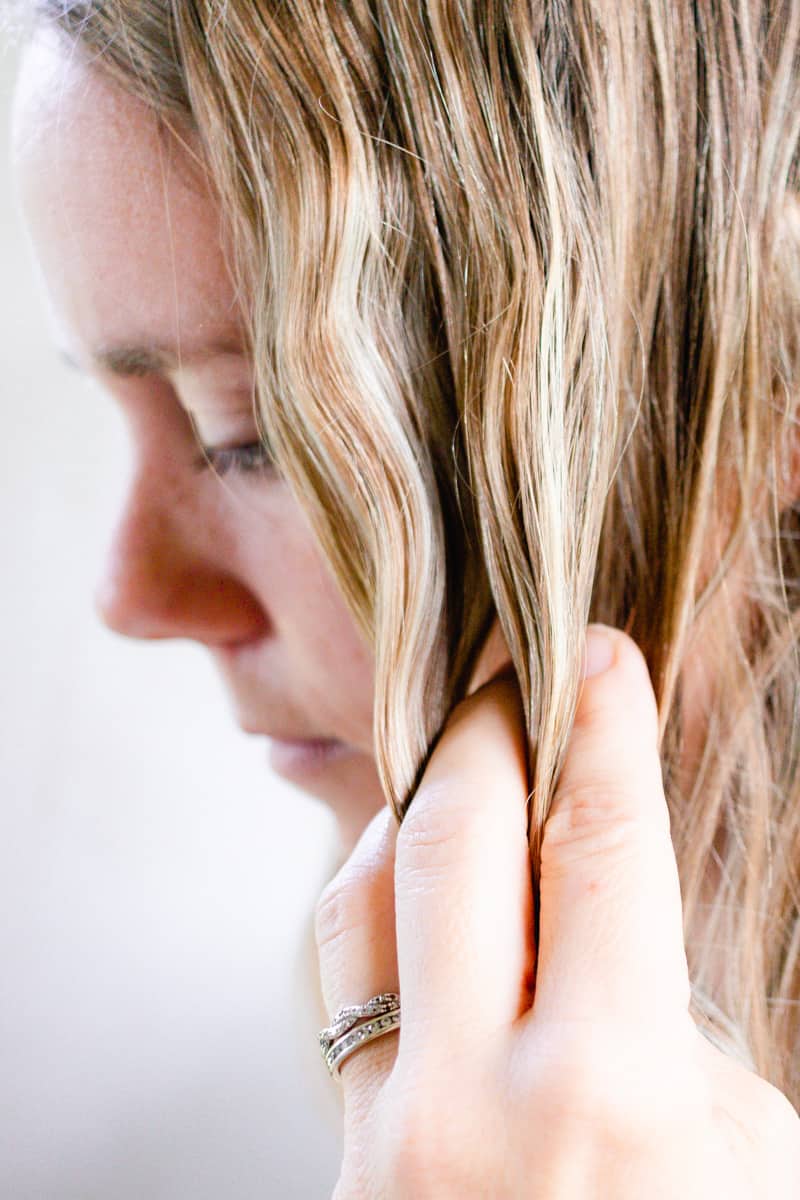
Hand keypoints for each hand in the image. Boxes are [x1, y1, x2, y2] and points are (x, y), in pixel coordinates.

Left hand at [316, 625, 799, 1197]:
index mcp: (610, 1089)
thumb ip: (667, 1008)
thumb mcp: (742, 1143)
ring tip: (467, 755)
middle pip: (459, 832)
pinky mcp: (344, 1157)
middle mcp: (479, 1098)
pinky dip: (378, 895)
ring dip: (416, 802)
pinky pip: (343, 979)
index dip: (605, 723)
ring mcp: (388, 1131)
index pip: (601, 840)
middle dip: (492, 724)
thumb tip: (599, 884)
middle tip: (518, 671)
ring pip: (365, 891)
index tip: (601, 652)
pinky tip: (420, 871)